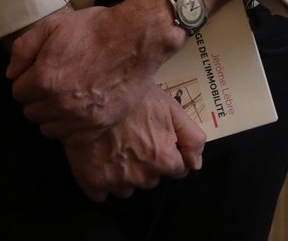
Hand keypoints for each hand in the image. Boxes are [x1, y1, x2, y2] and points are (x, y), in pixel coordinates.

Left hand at [7, 6, 162, 139]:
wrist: (135, 38)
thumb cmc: (95, 29)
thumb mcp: (53, 25)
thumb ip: (24, 48)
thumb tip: (12, 73)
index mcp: (44, 79)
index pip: (18, 93)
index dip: (28, 80)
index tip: (40, 72)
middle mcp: (59, 103)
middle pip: (32, 112)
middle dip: (38, 98)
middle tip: (55, 82)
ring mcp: (80, 118)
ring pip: (49, 129)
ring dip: (53, 115)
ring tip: (67, 96)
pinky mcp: (99, 125)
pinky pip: (72, 139)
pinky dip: (71, 128)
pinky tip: (80, 109)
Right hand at [64, 87, 205, 201]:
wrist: (91, 94)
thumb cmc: (132, 97)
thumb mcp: (170, 107)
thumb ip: (192, 137)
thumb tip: (196, 164)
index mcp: (164, 159)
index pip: (177, 169)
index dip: (168, 151)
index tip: (155, 137)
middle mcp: (142, 176)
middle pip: (152, 178)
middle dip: (147, 162)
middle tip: (134, 136)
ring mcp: (116, 182)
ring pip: (127, 187)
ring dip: (124, 172)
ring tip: (114, 144)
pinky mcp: (92, 183)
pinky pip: (102, 192)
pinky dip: (101, 179)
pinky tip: (99, 157)